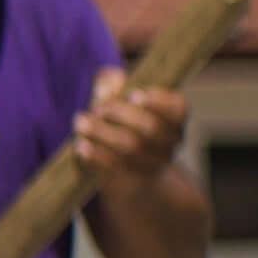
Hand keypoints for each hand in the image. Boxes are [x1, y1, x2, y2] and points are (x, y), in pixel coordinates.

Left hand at [74, 64, 189, 192]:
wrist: (124, 159)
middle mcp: (170, 139)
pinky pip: (116, 167)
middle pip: (150, 128)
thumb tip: (107, 84)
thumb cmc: (121, 114)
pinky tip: (80, 146)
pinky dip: (97, 156)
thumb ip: (112, 81)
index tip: (132, 94)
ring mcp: (154, 161)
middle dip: (121, 115)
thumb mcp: (117, 94)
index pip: (177, 108)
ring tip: (81, 123)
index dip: (157, 101)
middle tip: (98, 109)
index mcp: (174, 115)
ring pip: (132, 149)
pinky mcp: (134, 176)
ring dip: (103, 133)